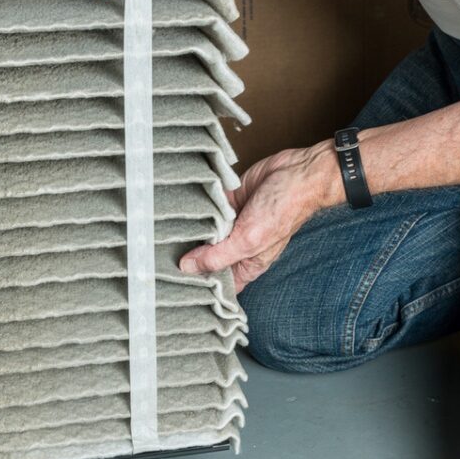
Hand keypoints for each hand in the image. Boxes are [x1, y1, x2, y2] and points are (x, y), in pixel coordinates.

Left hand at [179, 141, 342, 293]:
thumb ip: (217, 256)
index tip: (174, 284)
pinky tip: (180, 209)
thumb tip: (187, 267)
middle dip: (186, 257)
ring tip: (165, 232)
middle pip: (204, 258)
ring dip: (187, 230)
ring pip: (200, 232)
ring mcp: (230, 223)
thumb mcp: (248, 240)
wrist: (296, 172)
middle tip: (162, 256)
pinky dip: (194, 208)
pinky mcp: (225, 201)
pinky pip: (204, 208)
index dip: (198, 286)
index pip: (218, 284)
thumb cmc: (284, 210)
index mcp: (245, 264)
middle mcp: (236, 246)